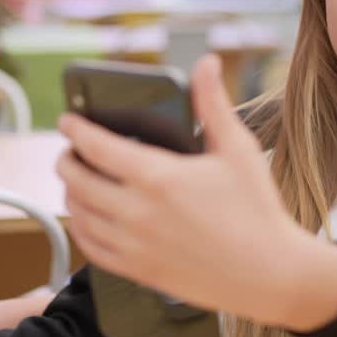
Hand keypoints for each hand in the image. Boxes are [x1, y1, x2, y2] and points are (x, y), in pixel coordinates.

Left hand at [57, 54, 336, 328]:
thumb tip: (207, 63)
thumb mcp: (238, 149)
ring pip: (79, 215)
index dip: (75, 129)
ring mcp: (135, 245)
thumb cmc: (257, 210)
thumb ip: (214, 103)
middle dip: (66, 160)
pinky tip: (87, 219)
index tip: (67, 120)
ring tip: (76, 181)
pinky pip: (91, 248)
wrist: (269, 273)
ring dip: (70, 193)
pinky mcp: (139, 271)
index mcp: (158, 176)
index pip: (96, 146)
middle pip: (77, 180)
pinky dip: (82, 229)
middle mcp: (138, 212)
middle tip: (69, 150)